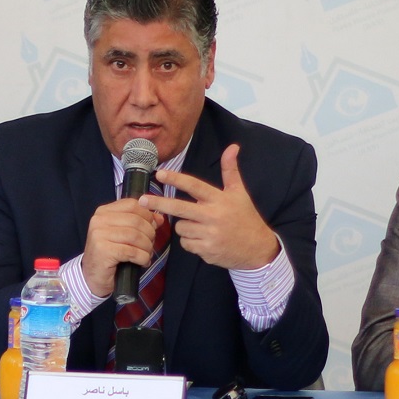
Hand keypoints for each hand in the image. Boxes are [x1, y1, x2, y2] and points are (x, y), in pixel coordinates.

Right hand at [80, 197, 164, 299]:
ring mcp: (99, 235)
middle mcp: (99, 220)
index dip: (148, 215)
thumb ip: (140, 223)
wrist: (93, 277)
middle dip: (150, 234)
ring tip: (147, 254)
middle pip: (136, 220)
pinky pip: (132, 251)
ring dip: (147, 247)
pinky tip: (143, 262)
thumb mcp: (124, 234)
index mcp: (104, 212)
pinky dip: (142, 258)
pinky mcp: (103, 251)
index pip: (132, 205)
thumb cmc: (110, 254)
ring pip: (135, 236)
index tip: (153, 227)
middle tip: (150, 245)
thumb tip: (159, 218)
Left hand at [154, 145, 281, 272]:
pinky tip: (203, 240)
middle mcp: (213, 216)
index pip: (194, 185)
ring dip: (184, 226)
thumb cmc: (246, 218)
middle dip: (158, 203)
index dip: (176, 179)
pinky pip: (186, 244)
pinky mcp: (206, 250)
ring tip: (200, 226)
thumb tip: (232, 147)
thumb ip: (231, 170)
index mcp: (219, 199)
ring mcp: (209, 234)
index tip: (160, 174)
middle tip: (141, 200)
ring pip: (180, 227)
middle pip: (179, 208)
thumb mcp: (239, 193)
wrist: (257, 248)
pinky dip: (190, 242)